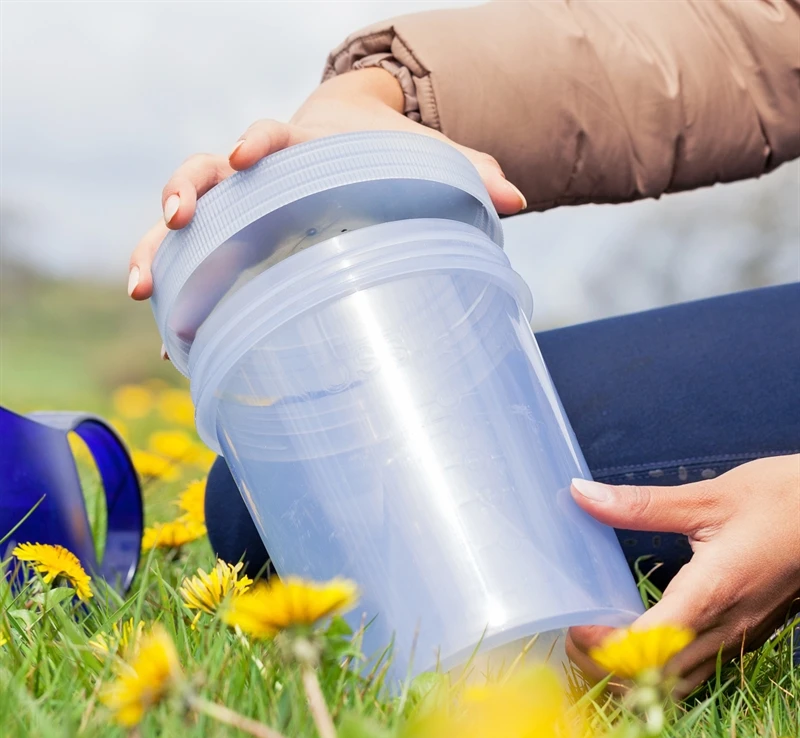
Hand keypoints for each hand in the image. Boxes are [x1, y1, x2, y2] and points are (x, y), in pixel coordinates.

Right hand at [127, 68, 526, 301]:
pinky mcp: (232, 241)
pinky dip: (180, 297)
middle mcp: (256, 175)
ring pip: (181, 222)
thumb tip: (518, 199)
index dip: (254, 144)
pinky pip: (193, 265)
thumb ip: (467, 171)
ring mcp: (237, 208)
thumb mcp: (423, 157)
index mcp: (300, 146)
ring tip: (143, 290)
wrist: (349, 141)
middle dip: (182, 191)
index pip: (269, 136)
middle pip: (203, 171)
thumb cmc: (385, 151)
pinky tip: (174, 346)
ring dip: (156, 248)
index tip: (246, 157)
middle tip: (174, 219)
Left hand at [566, 454, 799, 692]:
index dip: (604, 649)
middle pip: (657, 680)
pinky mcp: (744, 636)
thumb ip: (640, 504)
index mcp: (713, 593)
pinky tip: (637, 643)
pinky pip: (694, 672)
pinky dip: (656, 671)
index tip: (572, 627)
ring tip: (597, 644)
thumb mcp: (708, 498)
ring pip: (676, 686)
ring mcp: (738, 638)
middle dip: (606, 669)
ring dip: (630, 677)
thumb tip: (581, 493)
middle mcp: (726, 628)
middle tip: (573, 637)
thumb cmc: (783, 500)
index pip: (648, 647)